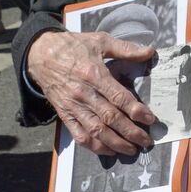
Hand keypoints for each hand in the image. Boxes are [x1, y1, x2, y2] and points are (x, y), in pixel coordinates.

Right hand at [27, 31, 158, 154]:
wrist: (40, 54)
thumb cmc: (72, 46)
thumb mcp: (100, 41)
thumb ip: (125, 49)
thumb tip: (149, 52)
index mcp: (94, 74)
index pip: (119, 98)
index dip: (136, 111)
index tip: (150, 120)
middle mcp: (83, 93)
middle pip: (110, 118)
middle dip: (131, 132)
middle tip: (146, 141)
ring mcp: (73, 106)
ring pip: (96, 131)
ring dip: (116, 143)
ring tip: (132, 150)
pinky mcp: (64, 114)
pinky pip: (79, 135)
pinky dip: (94, 147)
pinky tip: (109, 150)